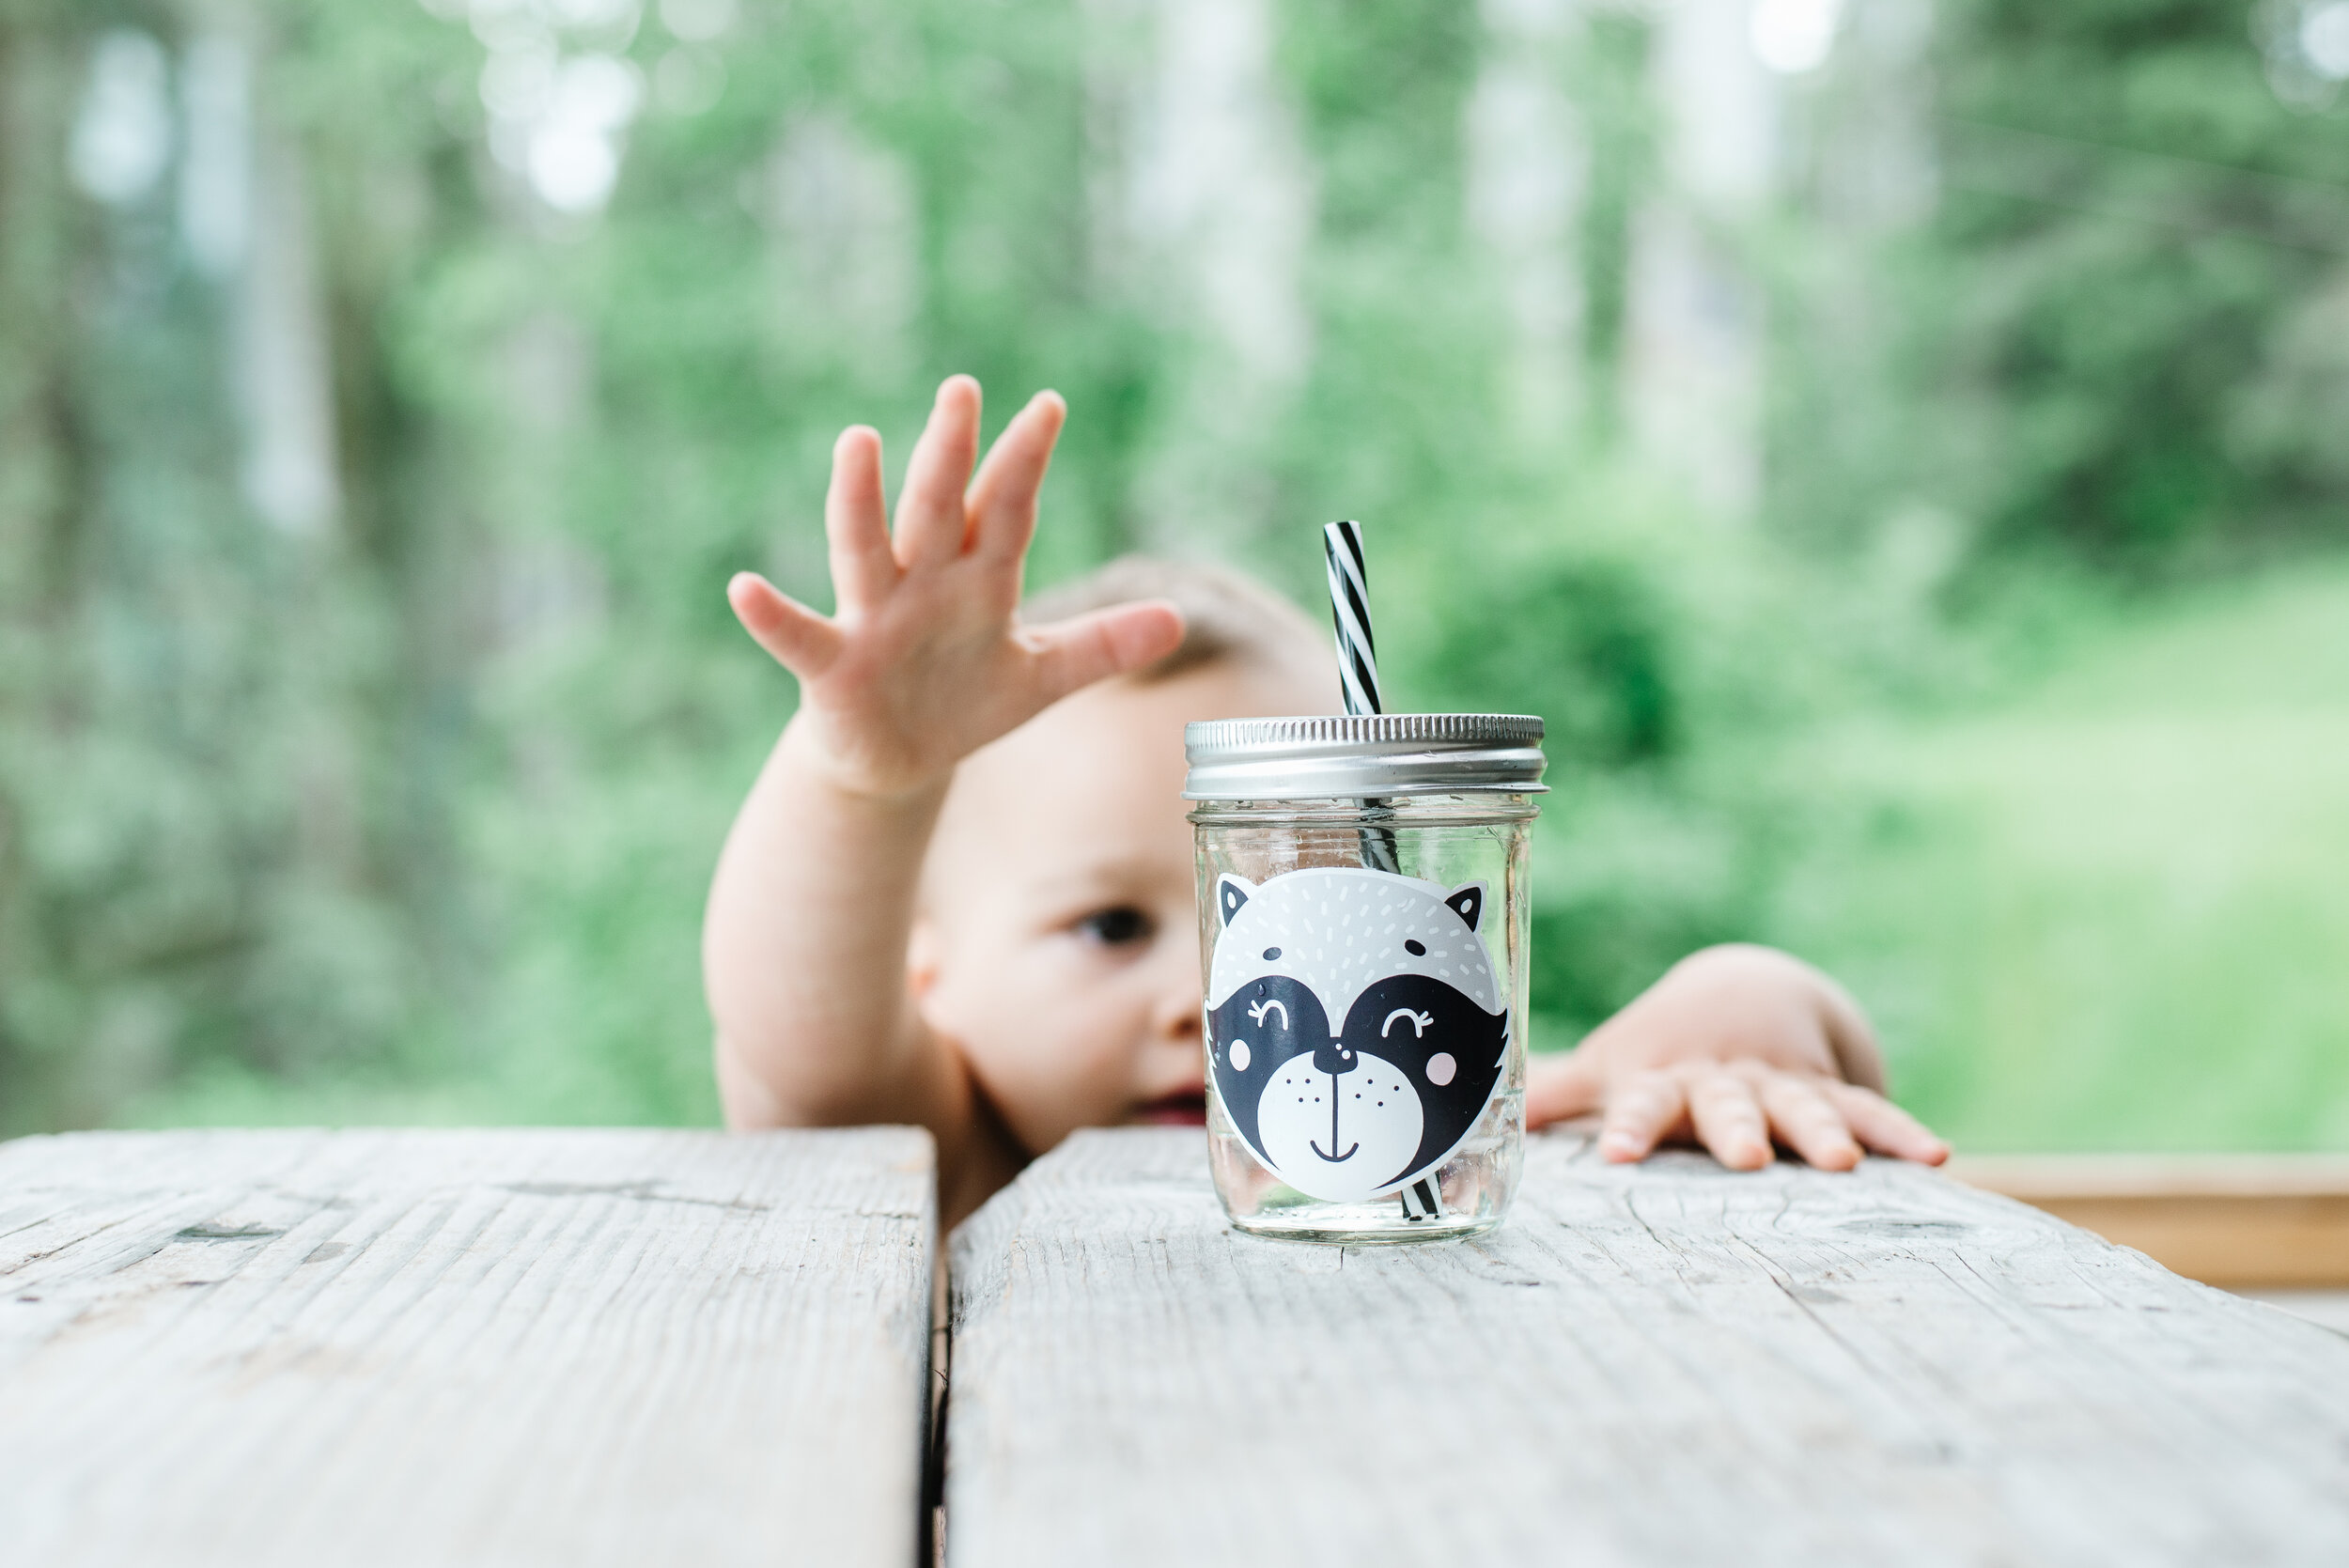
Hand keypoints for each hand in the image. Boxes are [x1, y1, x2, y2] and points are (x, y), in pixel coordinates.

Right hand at [726, 375, 1183, 798]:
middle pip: (939, 510)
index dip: (1025, 464)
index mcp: (977, 579)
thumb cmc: (966, 701)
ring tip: (855, 440)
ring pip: (865, 549)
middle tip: (961, 389)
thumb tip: (1178, 620)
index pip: (1006, 511)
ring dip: (859, 499)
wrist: (900, 762)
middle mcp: (923, 584)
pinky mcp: (832, 666)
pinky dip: (771, 616)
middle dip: (950, 454)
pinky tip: (743, 589)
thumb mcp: (1041, 677)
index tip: (1050, 406)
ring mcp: (874, 619)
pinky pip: (798, 637)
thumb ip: (1102, 646)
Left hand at [1524, 944, 1948, 1171]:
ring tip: (1844, 1164)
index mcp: (1661, 1080)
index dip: (1627, 1126)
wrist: (1744, 988)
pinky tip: (1937, 1155)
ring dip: (1821, 1131)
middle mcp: (1721, 1081)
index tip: (1614, 1155)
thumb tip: (1476, 1119)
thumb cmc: (1658, 1048)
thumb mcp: (1609, 1068)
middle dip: (1734, 1129)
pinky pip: (1870, 1111)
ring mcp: (1779, 1084)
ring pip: (1803, 1107)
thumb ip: (1553, 1095)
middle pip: (1726, 1104)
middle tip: (1745, 1157)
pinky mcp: (1829, 1089)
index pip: (1639, 1104)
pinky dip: (1901, 1132)